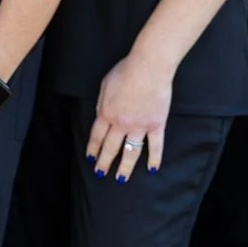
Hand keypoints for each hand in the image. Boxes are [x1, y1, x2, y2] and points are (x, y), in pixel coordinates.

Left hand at [88, 50, 172, 181]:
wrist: (148, 68)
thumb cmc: (124, 72)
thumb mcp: (104, 86)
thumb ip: (102, 103)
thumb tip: (101, 116)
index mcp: (106, 113)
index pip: (97, 136)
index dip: (93, 149)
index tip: (91, 158)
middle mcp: (121, 124)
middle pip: (111, 147)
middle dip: (104, 162)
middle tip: (101, 174)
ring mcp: (140, 126)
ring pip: (131, 152)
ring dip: (125, 167)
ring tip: (121, 178)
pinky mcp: (156, 125)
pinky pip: (155, 146)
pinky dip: (154, 158)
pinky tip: (152, 169)